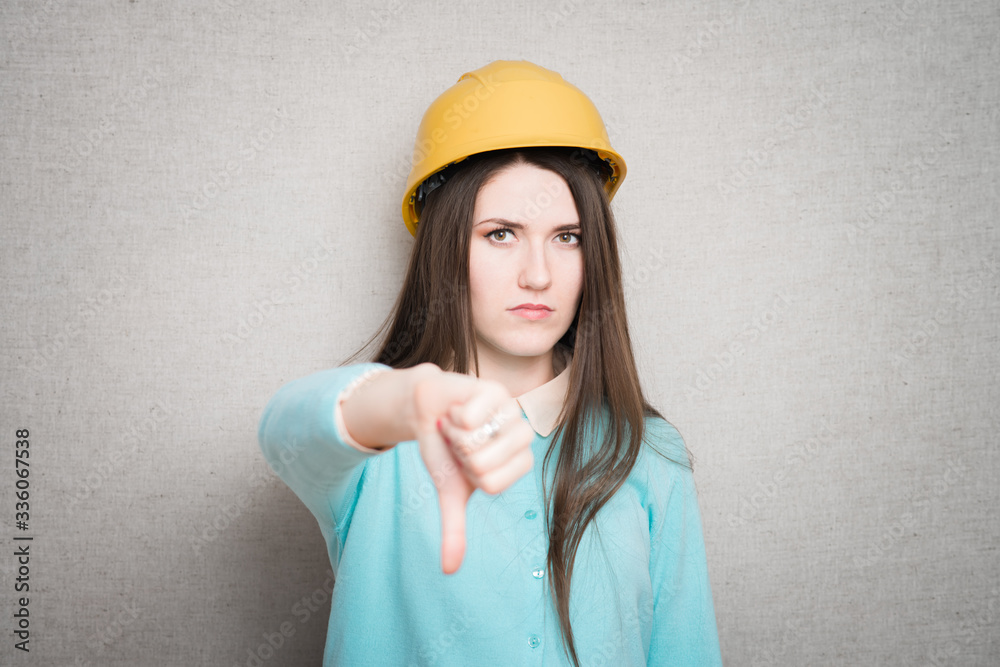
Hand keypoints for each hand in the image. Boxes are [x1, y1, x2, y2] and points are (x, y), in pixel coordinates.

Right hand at [411, 367, 534, 573]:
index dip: (468, 474)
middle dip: (460, 454)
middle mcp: (521, 437)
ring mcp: (511, 411)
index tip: (466, 463)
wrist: (427, 411)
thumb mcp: (450, 491)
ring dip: (456, 435)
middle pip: (484, 463)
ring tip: (458, 426)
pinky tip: (457, 410)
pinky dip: (453, 416)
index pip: (492, 483)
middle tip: (460, 441)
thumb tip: (449, 571)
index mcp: (518, 463)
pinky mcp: (495, 390)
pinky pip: (470, 416)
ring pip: (477, 440)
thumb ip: (455, 528)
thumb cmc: (445, 450)